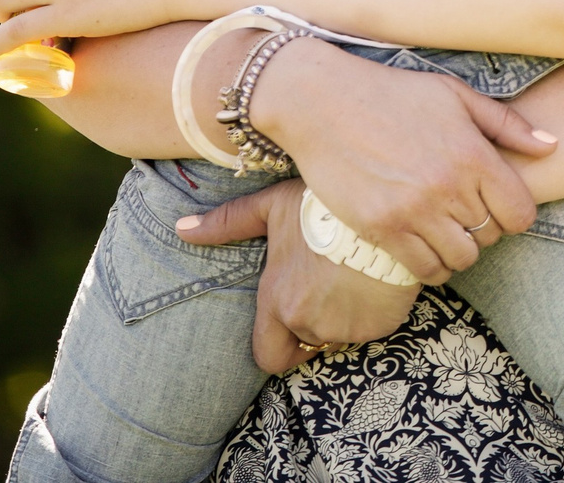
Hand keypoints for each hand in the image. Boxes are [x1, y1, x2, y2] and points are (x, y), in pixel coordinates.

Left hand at [180, 181, 420, 372]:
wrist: (383, 208)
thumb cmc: (323, 207)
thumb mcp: (273, 207)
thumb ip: (228, 222)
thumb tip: (180, 228)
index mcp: (277, 301)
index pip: (268, 357)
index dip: (282, 349)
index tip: (295, 331)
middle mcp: (306, 321)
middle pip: (309, 338)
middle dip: (319, 320)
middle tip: (333, 285)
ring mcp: (344, 327)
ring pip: (342, 333)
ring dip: (347, 314)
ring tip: (357, 277)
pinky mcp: (378, 325)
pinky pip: (374, 327)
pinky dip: (376, 310)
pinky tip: (378, 280)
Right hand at [250, 38, 552, 283]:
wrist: (323, 102)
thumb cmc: (394, 94)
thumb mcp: (456, 95)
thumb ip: (507, 124)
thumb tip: (552, 146)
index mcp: (473, 154)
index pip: (521, 213)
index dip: (514, 215)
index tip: (497, 206)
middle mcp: (448, 186)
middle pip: (491, 237)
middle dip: (484, 229)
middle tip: (464, 214)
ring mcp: (413, 211)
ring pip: (461, 259)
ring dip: (458, 251)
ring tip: (444, 231)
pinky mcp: (381, 228)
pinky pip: (423, 269)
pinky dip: (430, 266)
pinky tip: (422, 246)